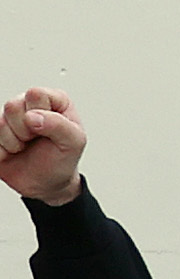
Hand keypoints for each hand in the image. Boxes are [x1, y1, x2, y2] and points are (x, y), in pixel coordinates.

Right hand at [0, 88, 88, 207]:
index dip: (39, 114)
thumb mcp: (74, 142)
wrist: (47, 184)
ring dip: (13, 142)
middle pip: (12, 106)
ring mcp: (10, 120)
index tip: (48, 130)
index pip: (35, 94)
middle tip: (35, 140)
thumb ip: (59, 125)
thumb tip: (32, 116)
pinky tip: (13, 153)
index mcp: (53, 101)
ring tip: (25, 146)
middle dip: (25, 130)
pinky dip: (2, 152)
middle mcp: (29, 106)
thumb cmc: (63, 158)